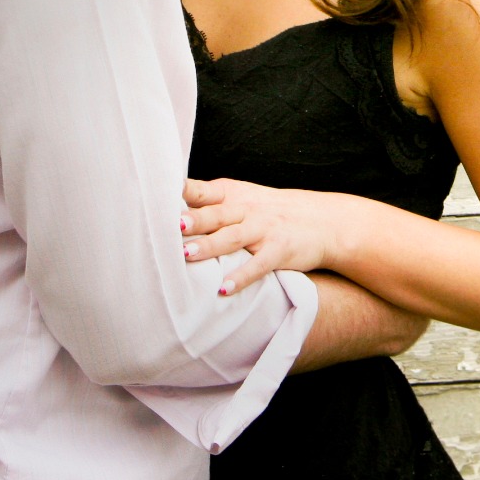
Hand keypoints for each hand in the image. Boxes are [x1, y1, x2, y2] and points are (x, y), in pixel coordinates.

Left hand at [180, 177, 343, 295]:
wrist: (322, 220)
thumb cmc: (271, 212)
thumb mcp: (244, 199)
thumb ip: (210, 205)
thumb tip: (166, 214)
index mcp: (233, 194)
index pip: (203, 191)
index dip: (182, 193)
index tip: (157, 196)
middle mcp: (247, 209)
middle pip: (215, 215)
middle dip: (194, 220)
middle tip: (171, 227)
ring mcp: (264, 229)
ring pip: (233, 237)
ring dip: (210, 246)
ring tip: (188, 254)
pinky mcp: (279, 250)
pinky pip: (259, 265)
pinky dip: (242, 277)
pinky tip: (224, 288)